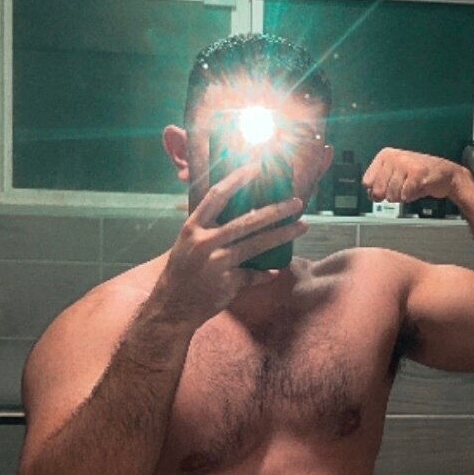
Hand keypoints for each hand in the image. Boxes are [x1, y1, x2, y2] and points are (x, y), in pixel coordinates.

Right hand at [156, 164, 306, 326]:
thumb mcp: (189, 244)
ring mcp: (217, 262)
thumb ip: (210, 229)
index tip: (255, 167)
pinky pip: (253, 274)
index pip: (216, 197)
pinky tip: (275, 271)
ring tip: (302, 226)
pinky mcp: (227, 282)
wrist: (172, 306)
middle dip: (274, 210)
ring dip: (282, 234)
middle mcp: (204, 241)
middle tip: (296, 202)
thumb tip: (242, 217)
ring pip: (257, 245)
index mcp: (193, 227)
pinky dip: (264, 273)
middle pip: (246, 221)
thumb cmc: (182, 272)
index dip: (236, 180)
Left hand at [363, 149, 461, 203]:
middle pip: (379, 190)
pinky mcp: (417, 172)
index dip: (376, 190)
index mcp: (385, 156)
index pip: (367, 182)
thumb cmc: (418, 176)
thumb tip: (371, 195)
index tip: (386, 188)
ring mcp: (405, 163)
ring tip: (410, 187)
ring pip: (392, 194)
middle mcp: (393, 157)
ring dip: (401, 196)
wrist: (445, 175)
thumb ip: (379, 185)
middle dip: (390, 195)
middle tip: (401, 189)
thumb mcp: (394, 177)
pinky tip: (417, 188)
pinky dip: (410, 197)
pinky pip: (405, 194)